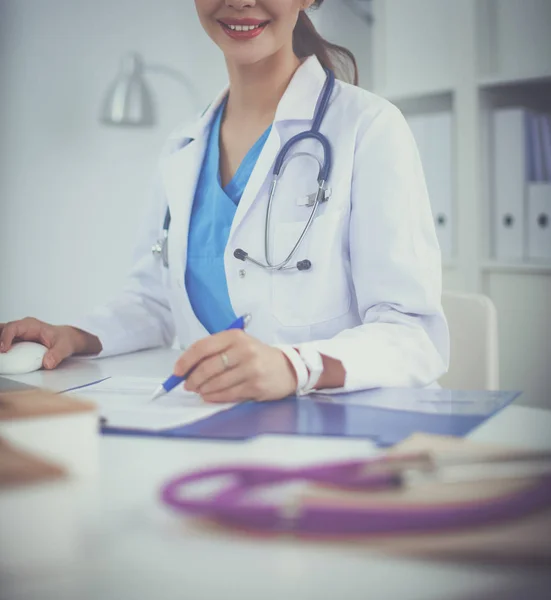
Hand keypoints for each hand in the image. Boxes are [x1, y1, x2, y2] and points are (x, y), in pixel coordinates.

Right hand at [0, 317, 101, 369]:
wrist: (66, 339)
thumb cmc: (64, 339)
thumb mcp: (64, 347)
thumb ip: (57, 355)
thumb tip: (48, 363)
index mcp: (31, 325)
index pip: (13, 327)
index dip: (6, 337)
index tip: (3, 349)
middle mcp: (22, 328)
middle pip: (2, 329)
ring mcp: (17, 334)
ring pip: (1, 334)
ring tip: (0, 355)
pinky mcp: (16, 342)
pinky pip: (3, 342)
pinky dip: (1, 347)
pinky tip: (2, 356)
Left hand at [175, 330, 297, 402]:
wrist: (287, 368)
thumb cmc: (257, 356)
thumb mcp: (238, 345)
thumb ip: (215, 352)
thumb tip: (187, 368)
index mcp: (235, 336)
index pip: (203, 347)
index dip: (186, 360)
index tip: (177, 371)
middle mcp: (243, 350)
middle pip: (208, 367)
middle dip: (192, 379)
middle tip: (187, 385)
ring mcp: (251, 368)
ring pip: (216, 383)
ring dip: (203, 389)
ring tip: (199, 391)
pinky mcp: (256, 385)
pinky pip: (228, 394)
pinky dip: (215, 396)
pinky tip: (210, 396)